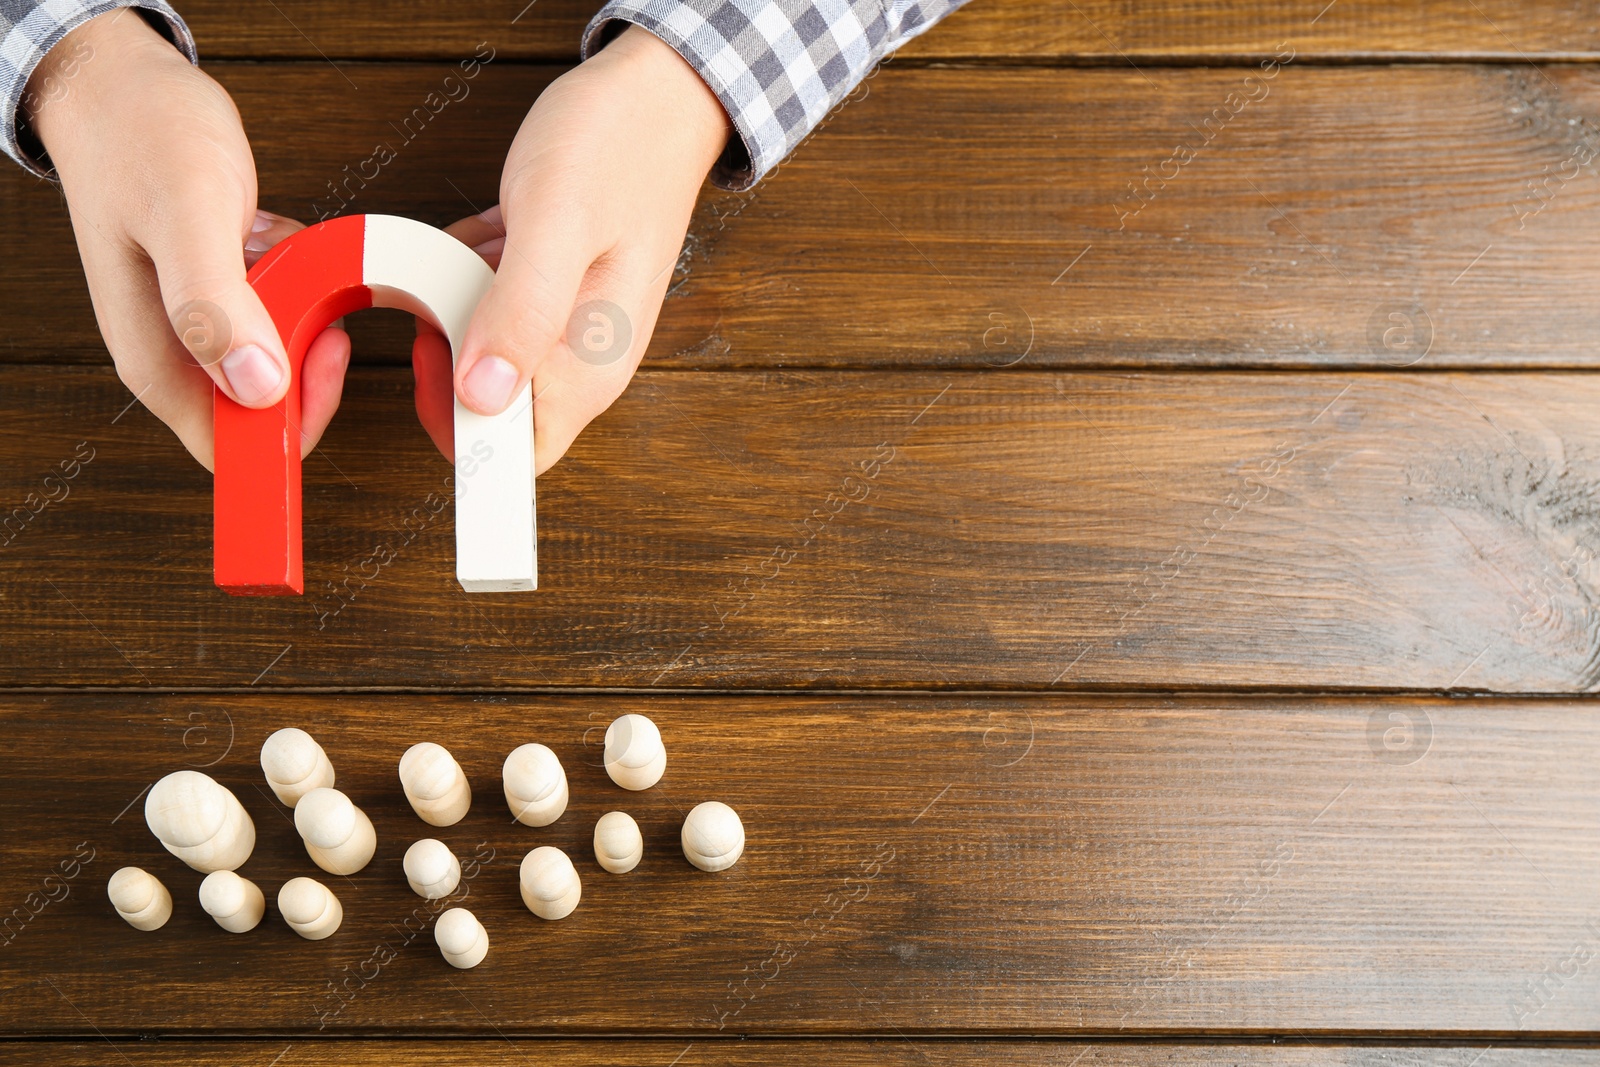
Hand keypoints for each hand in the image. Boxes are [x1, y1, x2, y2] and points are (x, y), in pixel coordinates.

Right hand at [25, 9, 349, 469]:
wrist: (119, 85)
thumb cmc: (142, 135)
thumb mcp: (186, 213)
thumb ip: (214, 305)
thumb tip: (255, 386)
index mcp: (158, 360)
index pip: (235, 450)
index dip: (292, 422)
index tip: (320, 353)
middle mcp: (176, 353)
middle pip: (269, 411)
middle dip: (308, 358)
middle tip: (313, 292)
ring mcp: (198, 326)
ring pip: (280, 363)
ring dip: (305, 314)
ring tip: (288, 256)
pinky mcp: (222, 297)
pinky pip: (281, 317)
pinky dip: (299, 284)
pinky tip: (275, 240)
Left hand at [413, 25, 730, 473]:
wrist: (662, 96)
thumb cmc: (618, 147)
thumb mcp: (556, 223)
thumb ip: (521, 311)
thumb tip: (482, 398)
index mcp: (593, 364)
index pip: (518, 455)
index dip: (460, 426)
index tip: (436, 355)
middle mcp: (586, 361)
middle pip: (493, 411)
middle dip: (448, 359)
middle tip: (443, 286)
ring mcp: (573, 330)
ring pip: (487, 360)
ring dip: (457, 310)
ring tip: (470, 249)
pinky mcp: (557, 299)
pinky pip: (492, 314)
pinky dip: (469, 280)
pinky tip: (487, 236)